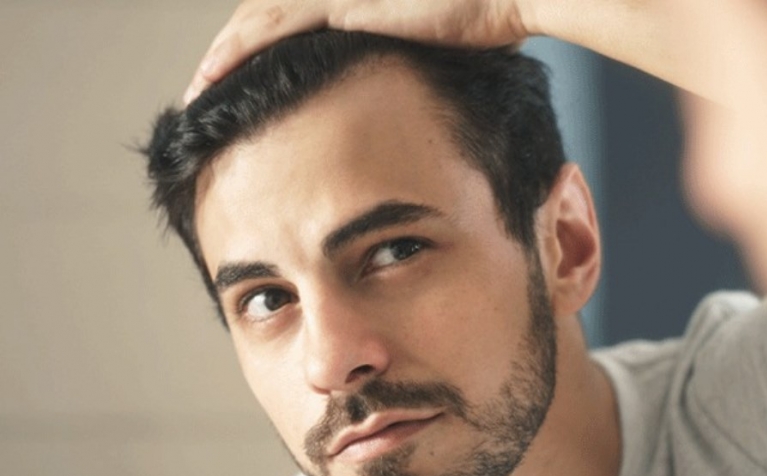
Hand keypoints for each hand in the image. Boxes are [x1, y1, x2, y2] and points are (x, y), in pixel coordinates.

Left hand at [184, 0, 529, 102]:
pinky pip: (275, 28)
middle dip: (228, 54)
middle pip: (262, 16)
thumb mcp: (434, 45)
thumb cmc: (485, 20)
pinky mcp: (343, 4)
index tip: (238, 84)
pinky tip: (215, 75)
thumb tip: (406, 91)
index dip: (256, 49)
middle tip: (203, 89)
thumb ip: (406, 60)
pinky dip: (240, 52)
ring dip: (222, 56)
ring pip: (258, 19)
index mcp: (354, 0)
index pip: (289, 18)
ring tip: (197, 90)